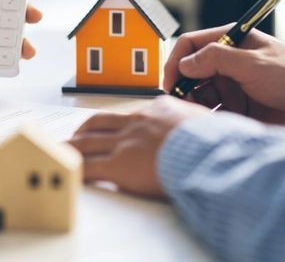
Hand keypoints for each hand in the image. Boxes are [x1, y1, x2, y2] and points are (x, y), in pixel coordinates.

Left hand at [70, 96, 208, 197]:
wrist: (214, 155)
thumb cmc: (221, 145)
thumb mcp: (212, 125)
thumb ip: (198, 126)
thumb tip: (211, 133)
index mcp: (160, 109)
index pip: (131, 114)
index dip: (117, 122)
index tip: (110, 127)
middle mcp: (138, 122)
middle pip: (100, 122)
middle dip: (85, 130)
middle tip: (76, 136)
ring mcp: (126, 142)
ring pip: (87, 141)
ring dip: (72, 147)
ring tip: (63, 152)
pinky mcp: (119, 164)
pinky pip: (89, 166)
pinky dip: (76, 169)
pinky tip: (68, 174)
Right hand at [164, 25, 284, 137]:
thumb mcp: (253, 62)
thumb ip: (215, 59)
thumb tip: (183, 64)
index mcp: (230, 43)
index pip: (191, 45)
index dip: (176, 60)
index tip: (170, 80)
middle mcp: (227, 64)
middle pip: (190, 72)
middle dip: (182, 86)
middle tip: (178, 103)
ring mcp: (231, 86)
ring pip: (198, 94)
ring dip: (193, 104)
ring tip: (195, 116)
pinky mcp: (235, 109)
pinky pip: (210, 113)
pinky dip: (205, 118)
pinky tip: (209, 124)